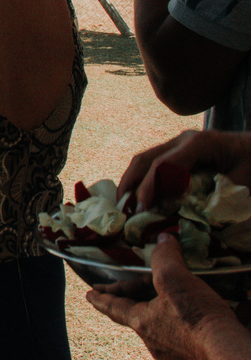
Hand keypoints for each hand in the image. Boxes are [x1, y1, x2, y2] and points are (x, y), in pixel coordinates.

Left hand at [87, 235, 248, 359]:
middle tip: (123, 290)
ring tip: (162, 302)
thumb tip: (163, 239)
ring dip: (158, 312)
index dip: (101, 297)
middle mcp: (153, 341)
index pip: (113, 306)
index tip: (89, 294)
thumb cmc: (197, 318)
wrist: (229, 353)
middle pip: (136, 315)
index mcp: (142, 321)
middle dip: (130, 300)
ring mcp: (172, 353)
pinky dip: (180, 324)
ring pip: (158, 327)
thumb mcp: (175, 278)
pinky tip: (191, 318)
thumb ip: (164, 256)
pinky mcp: (190, 357)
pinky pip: (179, 336)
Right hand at [117, 130, 250, 210]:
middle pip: (145, 159)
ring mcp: (179, 143)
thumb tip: (191, 222)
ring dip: (132, 181)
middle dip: (130, 184)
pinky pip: (154, 162)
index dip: (148, 187)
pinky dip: (143, 178)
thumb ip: (217, 199)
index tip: (141, 209)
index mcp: (198, 144)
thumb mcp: (243, 183)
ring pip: (145, 159)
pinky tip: (139, 195)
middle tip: (122, 209)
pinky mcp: (180, 150)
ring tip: (124, 204)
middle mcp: (183, 140)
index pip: (163, 165)